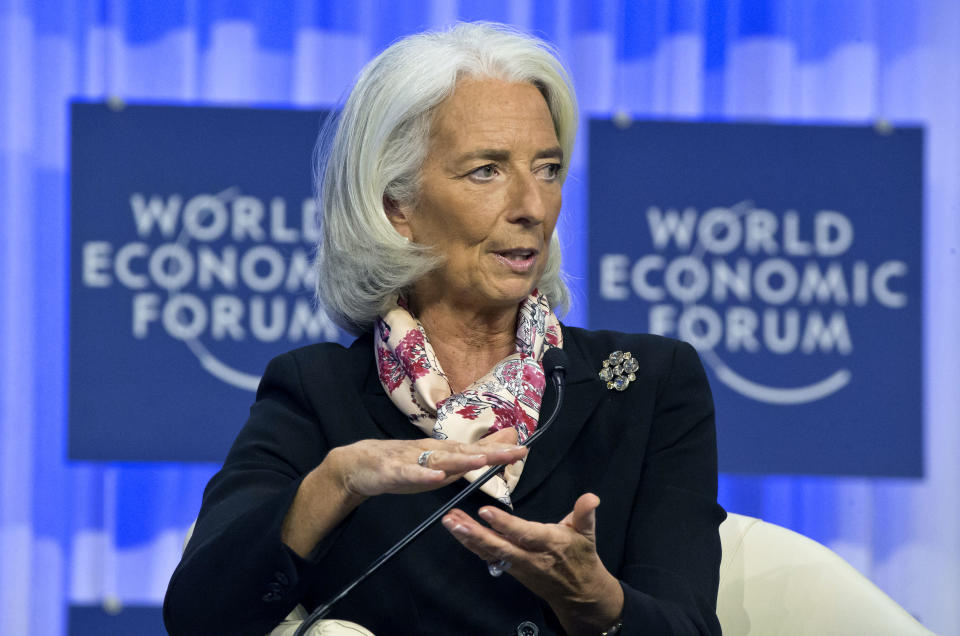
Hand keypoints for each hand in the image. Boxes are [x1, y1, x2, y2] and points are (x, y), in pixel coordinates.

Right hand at [282, 429, 525, 556]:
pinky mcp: (392, 471)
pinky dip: (422, 474)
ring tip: (483, 459)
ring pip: (440, 459)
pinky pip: (409, 473)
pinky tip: (435, 477)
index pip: (475, 450)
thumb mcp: (436, 463)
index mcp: (442, 452)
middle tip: (517, 451)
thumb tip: (495, 449)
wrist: (358, 465)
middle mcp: (431, 452)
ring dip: (462, 459)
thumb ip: (465, 457)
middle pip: (465, 452)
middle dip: (491, 452)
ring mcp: (412, 460)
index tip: (525, 449)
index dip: (500, 450)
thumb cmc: (402, 464)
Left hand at [442, 493, 623, 635]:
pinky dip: (472, 545)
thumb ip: (585, 513)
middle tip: (454, 520)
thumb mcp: (587, 534)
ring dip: (467, 538)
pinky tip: (457, 533)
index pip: (523, 533)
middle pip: (498, 546)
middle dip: (474, 534)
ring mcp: (518, 565)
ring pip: (489, 551)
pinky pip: (488, 556)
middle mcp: (530, 556)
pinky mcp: (511, 568)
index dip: (504, 524)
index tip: (484, 511)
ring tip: (449, 522)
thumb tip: (591, 497)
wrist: (579, 593)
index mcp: (549, 543)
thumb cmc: (581, 558)